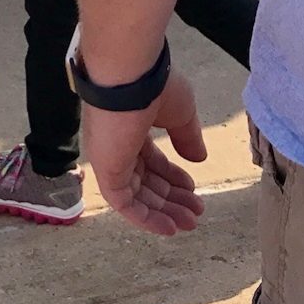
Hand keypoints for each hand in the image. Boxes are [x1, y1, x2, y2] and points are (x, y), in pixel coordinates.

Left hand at [83, 69, 206, 235]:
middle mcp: (116, 144)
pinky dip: (145, 219)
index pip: (149, 160)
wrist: (130, 74)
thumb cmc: (154, 85)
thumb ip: (187, 137)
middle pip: (144, 180)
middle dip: (171, 199)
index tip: (193, 188)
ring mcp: (109, 158)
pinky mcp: (105, 170)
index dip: (171, 177)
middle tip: (196, 213)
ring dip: (163, 212)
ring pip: (136, 195)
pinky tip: (169, 228)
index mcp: (130, 127)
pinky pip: (123, 203)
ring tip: (191, 222)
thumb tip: (198, 159)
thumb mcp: (180, 113)